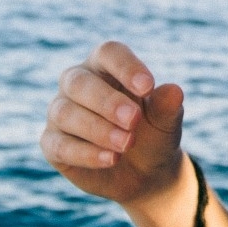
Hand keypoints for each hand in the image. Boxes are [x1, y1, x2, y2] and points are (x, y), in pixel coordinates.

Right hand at [40, 40, 185, 208]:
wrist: (144, 173)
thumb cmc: (153, 135)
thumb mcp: (165, 123)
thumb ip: (166, 107)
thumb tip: (174, 91)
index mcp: (105, 66)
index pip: (108, 53)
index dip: (126, 67)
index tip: (148, 87)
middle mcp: (77, 84)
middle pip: (80, 82)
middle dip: (107, 102)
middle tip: (134, 120)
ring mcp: (60, 113)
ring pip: (65, 113)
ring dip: (97, 129)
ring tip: (126, 144)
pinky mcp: (53, 144)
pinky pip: (59, 145)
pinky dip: (86, 153)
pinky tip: (111, 159)